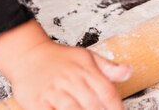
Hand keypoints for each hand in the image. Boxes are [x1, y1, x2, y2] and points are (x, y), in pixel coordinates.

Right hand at [9, 42, 130, 109]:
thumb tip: (129, 72)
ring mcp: (53, 92)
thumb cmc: (60, 59)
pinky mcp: (37, 102)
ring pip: (72, 109)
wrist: (29, 55)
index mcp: (86, 70)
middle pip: (92, 104)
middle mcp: (71, 80)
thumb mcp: (87, 57)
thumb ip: (108, 68)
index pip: (107, 91)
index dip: (116, 107)